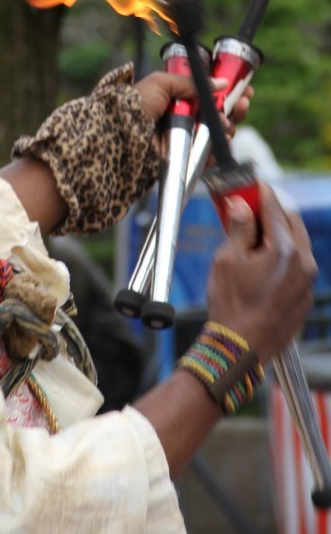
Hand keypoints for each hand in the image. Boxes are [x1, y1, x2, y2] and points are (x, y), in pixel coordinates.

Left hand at [134, 70, 251, 150]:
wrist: (121, 136)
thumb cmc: (135, 107)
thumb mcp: (161, 83)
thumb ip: (190, 82)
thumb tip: (220, 82)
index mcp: (178, 99)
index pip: (210, 95)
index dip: (229, 92)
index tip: (244, 88)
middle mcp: (184, 119)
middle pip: (220, 114)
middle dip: (235, 108)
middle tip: (242, 103)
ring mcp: (186, 139)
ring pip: (219, 135)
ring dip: (229, 127)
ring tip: (226, 123)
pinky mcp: (186, 159)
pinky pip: (210, 157)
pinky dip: (219, 151)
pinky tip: (223, 142)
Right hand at [206, 185, 316, 362]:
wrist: (240, 348)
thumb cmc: (231, 305)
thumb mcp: (227, 259)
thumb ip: (238, 228)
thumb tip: (241, 207)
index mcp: (285, 250)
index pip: (275, 208)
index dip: (261, 193)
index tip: (252, 185)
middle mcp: (303, 263)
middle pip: (291, 223)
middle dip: (271, 211)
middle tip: (250, 207)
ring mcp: (306, 282)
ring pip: (296, 245)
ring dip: (277, 234)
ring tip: (251, 235)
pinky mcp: (304, 296)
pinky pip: (296, 266)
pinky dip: (282, 255)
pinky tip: (260, 260)